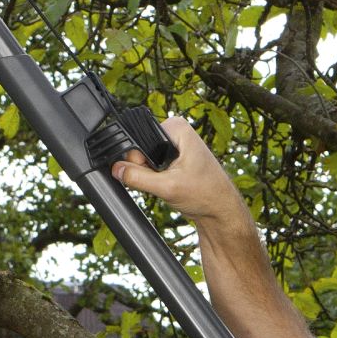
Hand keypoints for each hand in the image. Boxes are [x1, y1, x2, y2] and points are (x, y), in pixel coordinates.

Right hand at [111, 114, 249, 230]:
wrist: (219, 209)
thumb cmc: (206, 194)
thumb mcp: (167, 187)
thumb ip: (138, 178)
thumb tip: (116, 169)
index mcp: (178, 128)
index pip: (141, 135)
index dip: (138, 155)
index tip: (148, 171)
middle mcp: (177, 132)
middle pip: (141, 146)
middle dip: (144, 166)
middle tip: (161, 180)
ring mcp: (175, 145)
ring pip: (145, 156)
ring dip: (149, 173)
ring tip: (168, 182)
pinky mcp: (174, 158)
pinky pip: (151, 163)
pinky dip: (153, 176)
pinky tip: (166, 184)